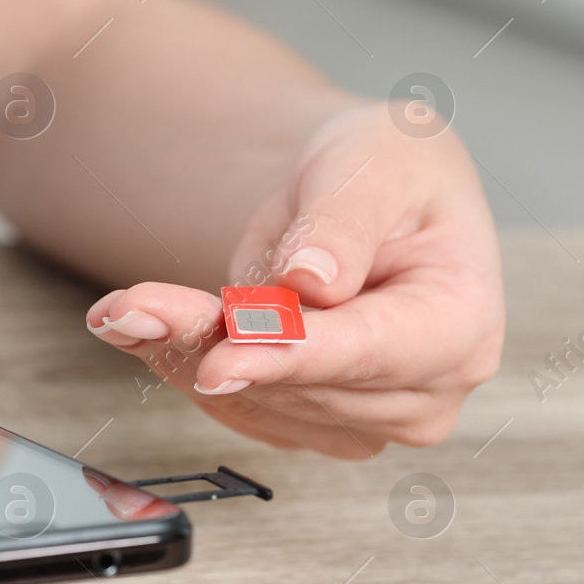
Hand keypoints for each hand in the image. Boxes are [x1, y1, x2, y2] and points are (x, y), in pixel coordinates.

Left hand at [86, 104, 503, 457]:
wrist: (361, 193)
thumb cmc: (389, 169)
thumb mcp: (375, 162)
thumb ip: (343, 222)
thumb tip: (312, 281)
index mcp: (460, 325)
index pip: (368, 354)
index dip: (289, 357)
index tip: (220, 363)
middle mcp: (421, 392)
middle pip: (295, 381)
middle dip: (206, 341)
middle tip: (127, 308)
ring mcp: (363, 418)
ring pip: (249, 398)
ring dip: (178, 350)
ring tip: (123, 309)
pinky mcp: (306, 421)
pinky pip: (227, 402)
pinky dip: (174, 359)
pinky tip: (135, 322)